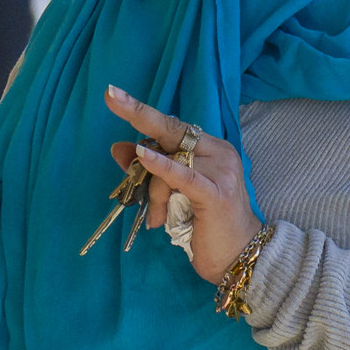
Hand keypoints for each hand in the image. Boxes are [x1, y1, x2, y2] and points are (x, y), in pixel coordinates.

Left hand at [101, 86, 255, 281]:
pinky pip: (182, 175)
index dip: (143, 112)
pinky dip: (161, 167)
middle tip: (111, 97)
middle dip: (139, 113)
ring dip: (152, 193)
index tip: (113, 94)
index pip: (172, 127)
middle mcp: (219, 153)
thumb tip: (118, 147)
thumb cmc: (205, 224)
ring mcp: (221, 171)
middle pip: (171, 131)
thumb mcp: (171, 193)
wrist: (239, 255)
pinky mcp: (217, 194)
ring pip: (169, 162)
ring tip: (155, 217)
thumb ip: (148, 169)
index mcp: (211, 149)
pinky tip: (143, 156)